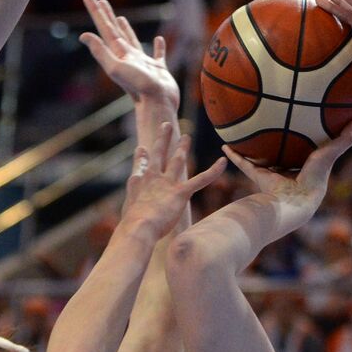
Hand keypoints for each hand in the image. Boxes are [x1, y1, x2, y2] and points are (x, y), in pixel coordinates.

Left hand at [80, 0, 179, 108]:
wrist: (159, 104)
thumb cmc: (138, 86)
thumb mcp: (116, 68)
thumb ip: (100, 52)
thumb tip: (83, 35)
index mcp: (118, 54)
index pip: (105, 29)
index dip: (97, 13)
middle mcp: (128, 57)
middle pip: (115, 31)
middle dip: (106, 16)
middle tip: (100, 0)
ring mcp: (144, 63)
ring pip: (132, 40)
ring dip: (125, 28)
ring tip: (120, 17)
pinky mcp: (159, 69)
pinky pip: (158, 54)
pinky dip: (158, 46)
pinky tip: (158, 40)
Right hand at [121, 122, 225, 239]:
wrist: (139, 227)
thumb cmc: (133, 222)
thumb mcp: (129, 203)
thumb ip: (134, 188)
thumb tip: (133, 178)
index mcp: (140, 182)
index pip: (140, 166)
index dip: (141, 157)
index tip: (142, 149)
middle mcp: (153, 178)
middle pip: (159, 154)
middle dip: (163, 139)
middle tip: (167, 125)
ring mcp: (168, 183)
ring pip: (178, 160)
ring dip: (182, 147)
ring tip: (186, 137)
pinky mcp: (181, 192)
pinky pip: (201, 179)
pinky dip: (214, 171)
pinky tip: (223, 162)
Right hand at [221, 119, 351, 234]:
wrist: (295, 201)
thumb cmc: (315, 179)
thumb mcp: (329, 155)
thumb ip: (343, 140)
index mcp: (305, 170)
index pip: (305, 154)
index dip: (303, 144)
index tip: (300, 130)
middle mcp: (288, 174)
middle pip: (281, 157)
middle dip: (277, 148)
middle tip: (272, 131)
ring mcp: (272, 176)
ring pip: (261, 162)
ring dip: (252, 152)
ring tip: (244, 137)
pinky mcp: (259, 178)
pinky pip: (245, 164)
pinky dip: (235, 155)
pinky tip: (226, 144)